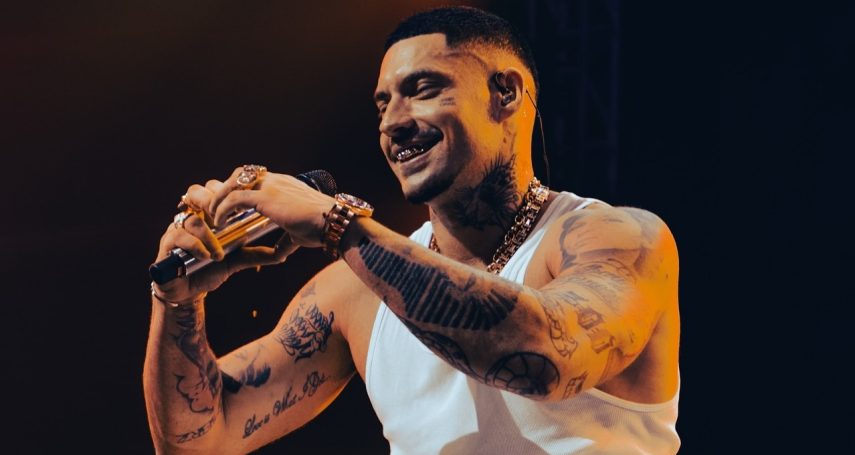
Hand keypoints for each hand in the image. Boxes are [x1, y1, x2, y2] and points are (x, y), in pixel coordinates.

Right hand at [152, 177, 298, 302]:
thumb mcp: (237, 260)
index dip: (227, 191)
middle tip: (227, 221)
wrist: (189, 292)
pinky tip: (209, 256)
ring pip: (190, 218)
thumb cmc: (210, 269)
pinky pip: (178, 236)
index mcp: (208, 214)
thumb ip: (256, 253)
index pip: (215, 188)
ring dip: (208, 234)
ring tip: (220, 252)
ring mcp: (176, 229)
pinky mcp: (167, 244)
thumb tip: (282, 253)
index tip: (244, 206)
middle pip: (195, 192)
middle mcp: (191, 216)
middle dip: (213, 203)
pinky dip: (197, 246)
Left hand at [207, 167, 336, 248]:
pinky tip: (219, 222)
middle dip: (224, 189)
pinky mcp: (265, 197)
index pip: (254, 179)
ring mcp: (270, 186)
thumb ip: (284, 241)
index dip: (238, 190)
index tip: (229, 208)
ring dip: (218, 198)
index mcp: (283, 185)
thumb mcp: (297, 234)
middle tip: (216, 209)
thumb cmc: (320, 228)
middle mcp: (275, 180)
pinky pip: (234, 198)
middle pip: (240, 174)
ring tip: (213, 215)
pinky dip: (222, 209)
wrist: (332, 221)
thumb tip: (278, 255)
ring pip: (233, 182)